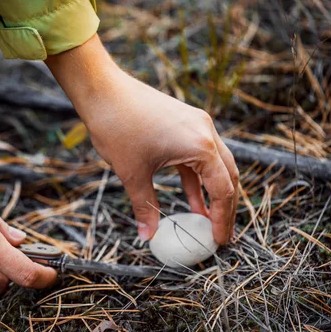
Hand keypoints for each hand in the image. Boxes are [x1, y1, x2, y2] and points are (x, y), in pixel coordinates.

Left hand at [46, 35, 238, 243]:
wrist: (103, 91)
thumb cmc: (117, 128)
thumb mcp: (132, 173)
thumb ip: (145, 206)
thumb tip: (147, 236)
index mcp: (200, 146)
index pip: (223, 190)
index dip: (222, 219)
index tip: (218, 241)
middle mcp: (205, 132)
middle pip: (227, 176)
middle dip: (225, 207)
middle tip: (220, 234)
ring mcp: (196, 124)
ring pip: (214, 164)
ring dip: (211, 192)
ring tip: (206, 220)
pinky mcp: (184, 121)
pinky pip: (197, 155)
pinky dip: (195, 177)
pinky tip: (190, 199)